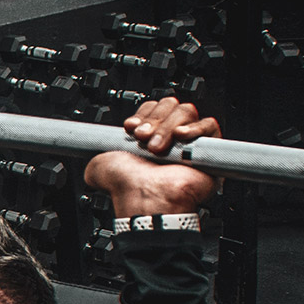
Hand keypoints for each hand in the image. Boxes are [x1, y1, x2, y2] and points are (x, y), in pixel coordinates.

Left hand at [83, 97, 221, 215]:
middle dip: (154, 120)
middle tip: (143, 139)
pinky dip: (194, 128)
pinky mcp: (209, 152)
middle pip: (171, 105)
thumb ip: (98, 152)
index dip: (143, 113)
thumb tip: (93, 158)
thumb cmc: (128, 187)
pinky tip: (180, 139)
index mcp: (149, 140)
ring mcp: (190, 145)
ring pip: (187, 112)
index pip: (154, 107)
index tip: (131, 128)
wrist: (146, 198)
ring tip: (158, 147)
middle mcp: (170, 141)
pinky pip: (210, 126)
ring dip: (168, 127)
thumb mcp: (101, 163)